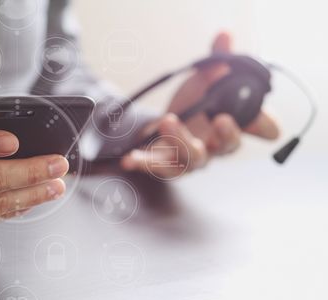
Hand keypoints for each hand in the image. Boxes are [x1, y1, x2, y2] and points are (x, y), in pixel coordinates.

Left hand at [121, 32, 279, 175]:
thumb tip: (224, 35)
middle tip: (221, 118)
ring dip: (181, 140)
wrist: (166, 125)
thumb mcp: (206, 79)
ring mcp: (192, 158)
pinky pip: (157, 168)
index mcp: (235, 125)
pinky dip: (144, 163)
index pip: (264, 130)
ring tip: (168, 119)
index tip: (261, 121)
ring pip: (192, 159)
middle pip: (228, 147)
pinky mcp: (166, 163)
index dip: (266, 126)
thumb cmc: (195, 105)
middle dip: (227, 135)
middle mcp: (217, 146)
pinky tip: (130, 159)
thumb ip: (217, 61)